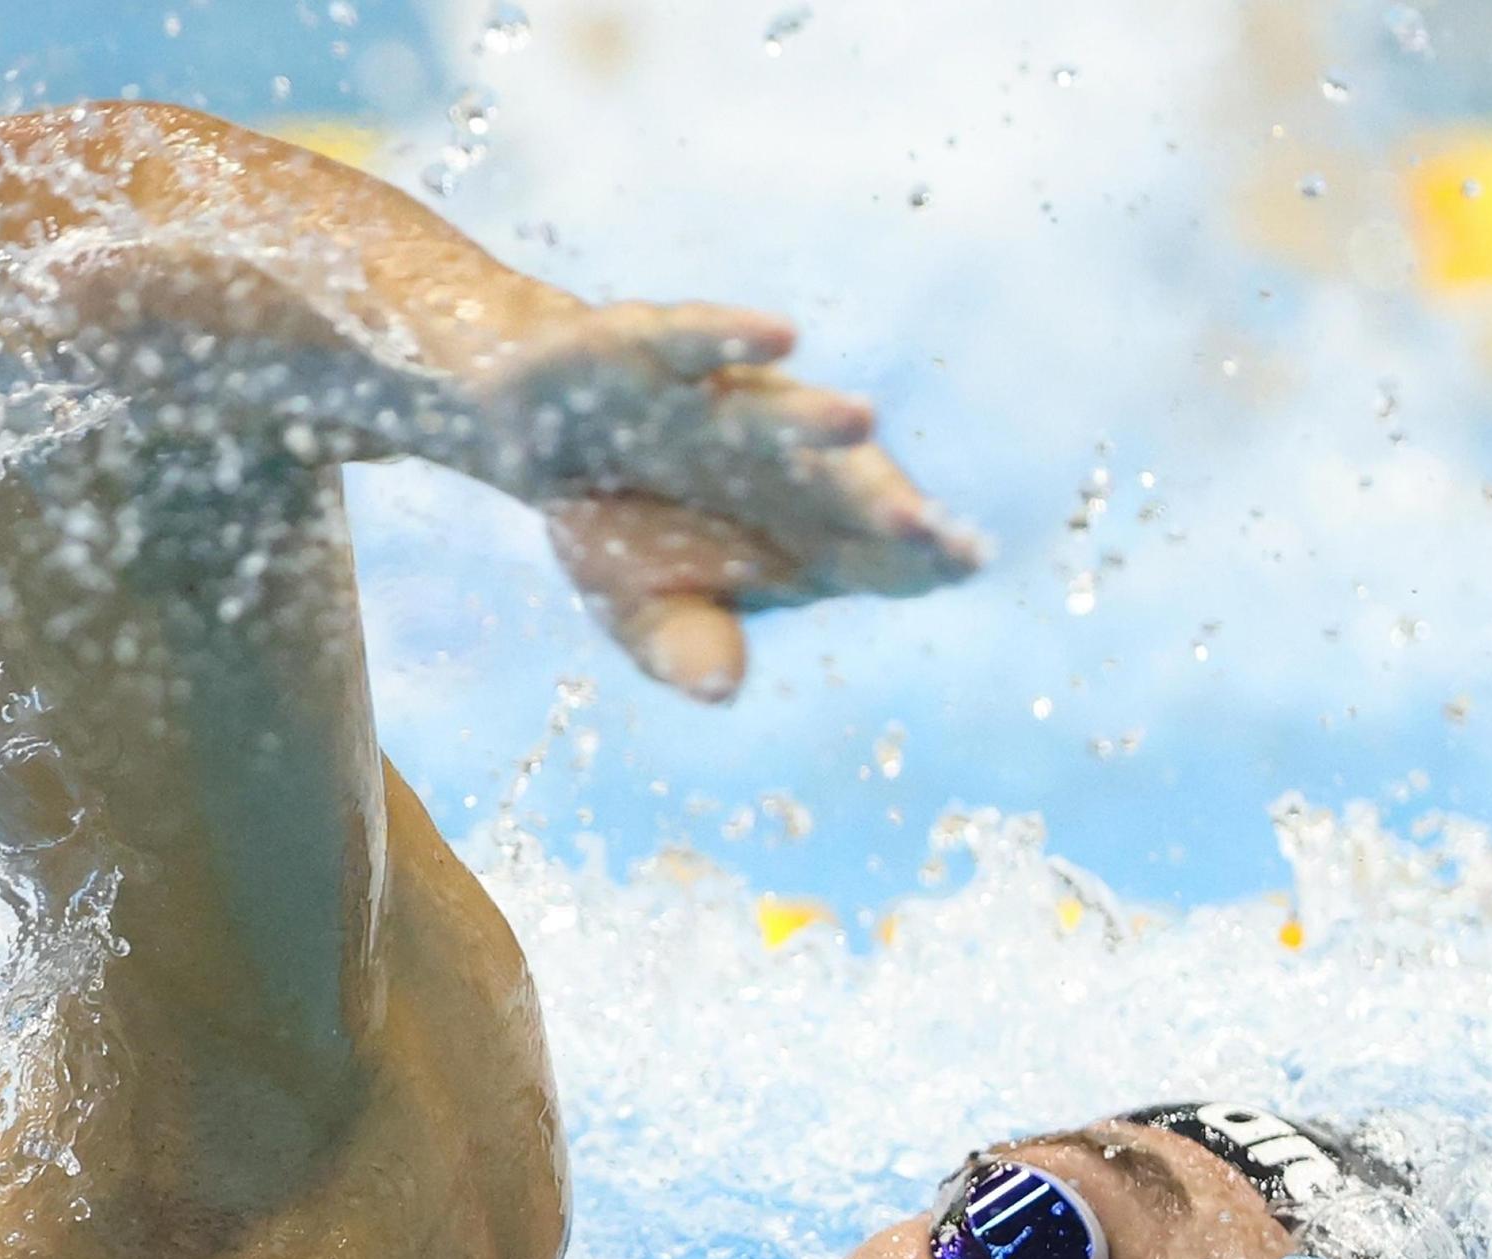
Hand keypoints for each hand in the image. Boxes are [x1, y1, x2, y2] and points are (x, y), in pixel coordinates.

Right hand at [474, 301, 985, 699]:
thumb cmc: (620, 533)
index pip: (883, 554)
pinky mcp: (658, 349)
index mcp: (803, 536)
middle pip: (844, 486)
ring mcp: (721, 405)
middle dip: (885, 504)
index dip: (923, 558)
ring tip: (859, 419)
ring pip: (780, 414)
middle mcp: (778, 463)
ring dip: (816, 420)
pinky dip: (734, 337)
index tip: (959, 563)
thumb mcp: (640, 612)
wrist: (532, 432)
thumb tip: (720, 689)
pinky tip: (779, 337)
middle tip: (928, 527)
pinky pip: (699, 340)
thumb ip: (683, 647)